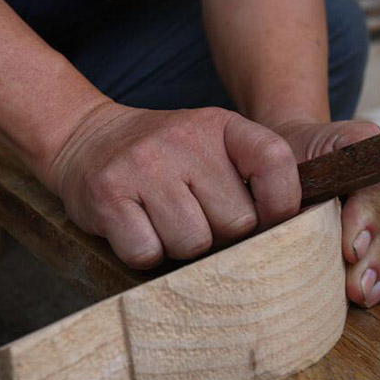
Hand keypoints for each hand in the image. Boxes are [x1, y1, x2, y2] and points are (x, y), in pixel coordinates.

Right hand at [45, 102, 300, 268]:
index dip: (281, 205)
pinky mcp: (109, 196)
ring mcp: (143, 166)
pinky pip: (147, 253)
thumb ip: (251, 177)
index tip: (266, 222)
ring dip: (180, 248)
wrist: (84, 140)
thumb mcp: (209, 146)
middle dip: (221, 235)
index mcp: (219, 125)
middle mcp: (183, 140)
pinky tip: (137, 229)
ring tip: (164, 223)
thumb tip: (295, 237)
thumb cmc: (162, 159)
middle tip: (196, 220)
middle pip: (236, 223)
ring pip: (193, 244)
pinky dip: (145, 253)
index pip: (276, 163)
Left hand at [275, 120, 379, 306]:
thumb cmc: (285, 163)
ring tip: (366, 295)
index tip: (351, 250)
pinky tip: (377, 292)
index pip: (378, 181)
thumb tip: (293, 227)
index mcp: (361, 142)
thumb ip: (287, 189)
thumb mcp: (278, 167)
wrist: (293, 158)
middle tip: (357, 286)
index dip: (369, 217)